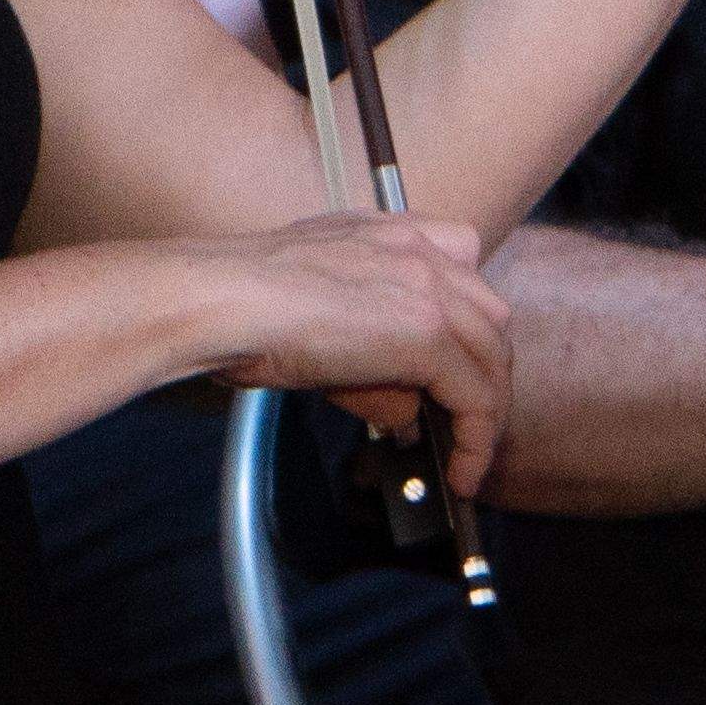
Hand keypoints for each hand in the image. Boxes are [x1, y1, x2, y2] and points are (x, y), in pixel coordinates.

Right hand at [179, 211, 517, 499]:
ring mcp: (430, 288)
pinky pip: (476, 396)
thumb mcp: (315, 318)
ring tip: (466, 455)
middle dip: (482, 370)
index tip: (456, 361)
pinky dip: (475, 439)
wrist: (214, 300)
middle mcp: (419, 250)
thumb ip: (368, 355)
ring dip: (484, 411)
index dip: (466, 320)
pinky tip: (462, 471)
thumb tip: (406, 412)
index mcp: (388, 233)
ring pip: (491, 357)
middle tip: (462, 418)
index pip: (460, 266)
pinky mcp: (428, 334)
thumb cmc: (235, 308)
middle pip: (487, 316)